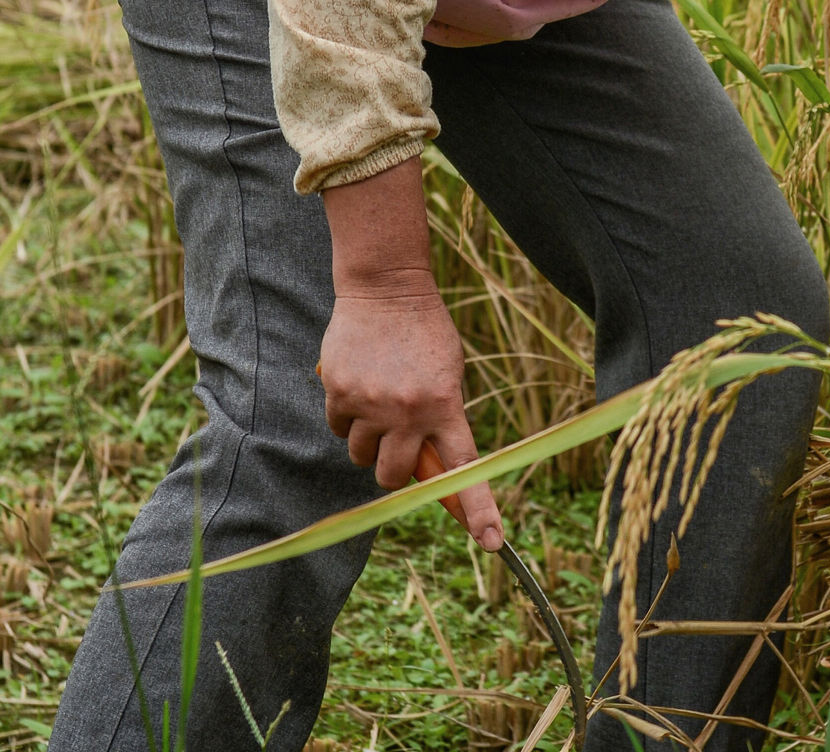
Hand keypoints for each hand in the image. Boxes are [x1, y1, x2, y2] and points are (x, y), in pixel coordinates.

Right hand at [321, 160, 500, 551]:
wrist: (386, 287)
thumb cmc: (425, 335)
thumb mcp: (449, 375)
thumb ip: (440, 421)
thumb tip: (427, 472)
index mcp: (446, 406)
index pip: (466, 469)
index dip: (479, 509)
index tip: (492, 542)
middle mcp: (409, 411)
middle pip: (394, 476)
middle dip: (393, 469)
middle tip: (397, 442)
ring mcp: (371, 403)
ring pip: (361, 455)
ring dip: (367, 440)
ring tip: (378, 401)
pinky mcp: (339, 392)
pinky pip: (337, 428)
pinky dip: (345, 417)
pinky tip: (358, 385)